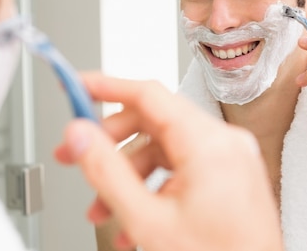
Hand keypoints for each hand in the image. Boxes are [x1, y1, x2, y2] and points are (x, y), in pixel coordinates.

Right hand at [55, 72, 282, 250]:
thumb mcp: (148, 220)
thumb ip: (107, 172)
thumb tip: (80, 136)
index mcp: (210, 144)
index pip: (148, 94)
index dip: (106, 87)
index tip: (78, 86)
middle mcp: (226, 144)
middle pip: (153, 122)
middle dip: (110, 143)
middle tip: (76, 155)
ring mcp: (231, 161)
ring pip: (164, 150)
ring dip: (128, 174)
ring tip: (102, 207)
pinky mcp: (230, 179)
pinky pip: (182, 169)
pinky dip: (153, 186)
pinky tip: (134, 218)